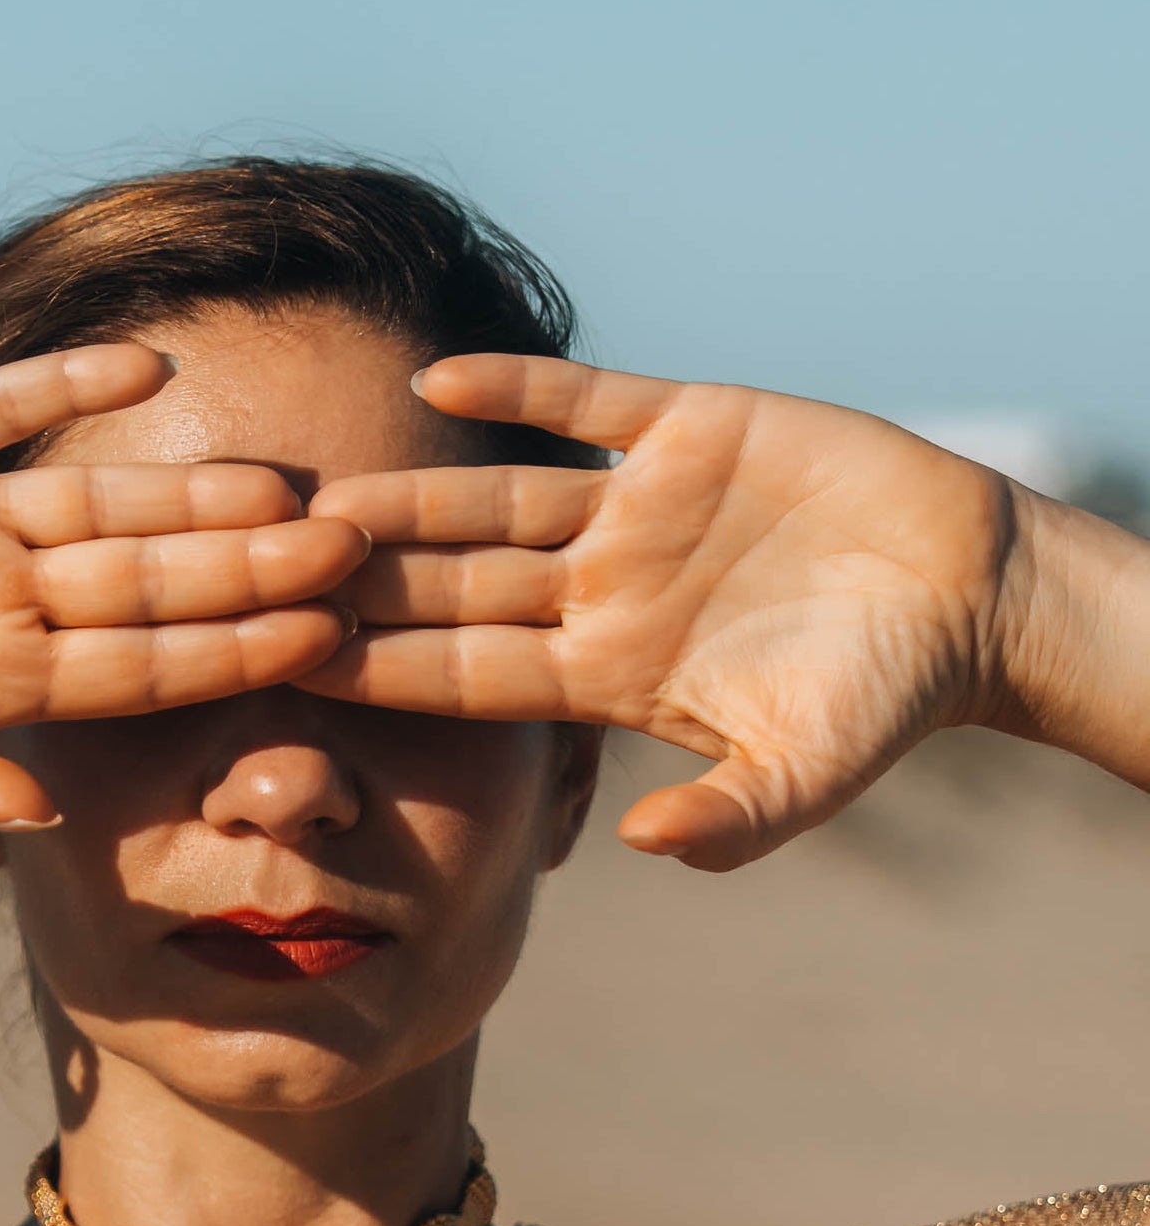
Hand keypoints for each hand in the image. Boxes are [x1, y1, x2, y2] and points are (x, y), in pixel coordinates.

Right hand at [0, 346, 366, 836]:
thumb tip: (43, 817)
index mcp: (1, 677)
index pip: (145, 665)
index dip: (234, 651)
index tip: (326, 641)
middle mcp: (1, 590)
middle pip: (151, 578)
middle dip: (250, 567)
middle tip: (356, 548)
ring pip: (101, 497)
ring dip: (189, 486)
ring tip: (283, 477)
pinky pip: (3, 406)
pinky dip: (67, 384)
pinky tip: (147, 367)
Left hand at [307, 355, 1008, 870]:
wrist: (966, 597)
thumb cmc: (883, 700)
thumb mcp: (805, 776)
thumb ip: (727, 823)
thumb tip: (641, 848)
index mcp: (606, 673)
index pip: (467, 675)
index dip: (381, 669)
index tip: (291, 668)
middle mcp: (599, 589)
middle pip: (455, 587)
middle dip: (363, 586)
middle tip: (258, 576)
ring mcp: (635, 508)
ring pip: (495, 501)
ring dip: (413, 497)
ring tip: (319, 493)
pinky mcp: (689, 427)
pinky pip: (584, 406)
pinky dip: (517, 389)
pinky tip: (437, 377)